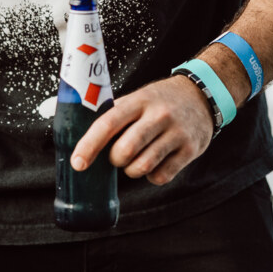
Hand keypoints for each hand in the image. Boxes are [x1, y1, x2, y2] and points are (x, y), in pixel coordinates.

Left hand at [71, 74, 213, 186]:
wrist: (202, 95)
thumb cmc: (159, 101)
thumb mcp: (137, 98)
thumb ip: (112, 115)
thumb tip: (70, 129)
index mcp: (139, 101)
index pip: (108, 123)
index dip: (89, 145)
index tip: (78, 163)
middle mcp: (159, 115)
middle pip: (125, 151)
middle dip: (115, 160)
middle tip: (118, 155)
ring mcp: (176, 133)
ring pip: (142, 167)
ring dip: (132, 170)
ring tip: (137, 159)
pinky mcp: (190, 150)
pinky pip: (162, 176)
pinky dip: (152, 176)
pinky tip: (155, 163)